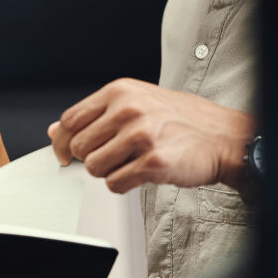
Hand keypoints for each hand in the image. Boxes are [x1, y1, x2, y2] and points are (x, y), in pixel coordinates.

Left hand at [48, 78, 254, 193]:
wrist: (222, 136)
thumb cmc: (179, 120)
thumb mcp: (135, 103)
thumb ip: (95, 115)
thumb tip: (56, 131)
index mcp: (120, 92)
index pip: (71, 119)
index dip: (62, 142)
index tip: (64, 154)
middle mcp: (128, 110)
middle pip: (80, 147)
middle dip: (91, 159)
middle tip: (112, 158)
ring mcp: (141, 136)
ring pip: (95, 168)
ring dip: (108, 172)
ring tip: (129, 163)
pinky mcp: (153, 162)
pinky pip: (115, 184)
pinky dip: (122, 185)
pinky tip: (139, 174)